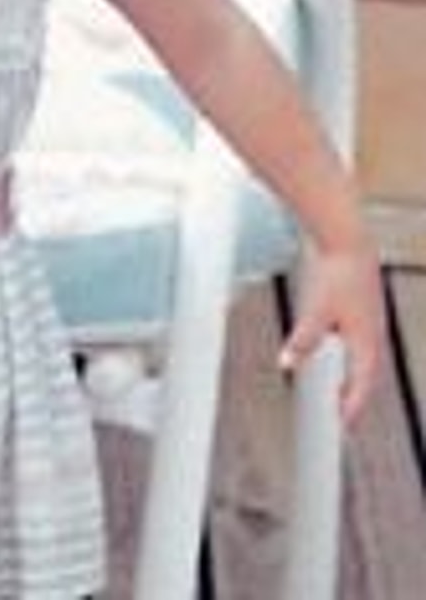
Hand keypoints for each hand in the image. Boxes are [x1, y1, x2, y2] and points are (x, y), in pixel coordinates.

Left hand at [280, 241, 385, 424]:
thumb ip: (303, 340)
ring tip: (340, 389)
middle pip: (367, 375)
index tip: (344, 427)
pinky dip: (351, 352)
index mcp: (366, 340)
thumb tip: (287, 363)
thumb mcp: (315, 310)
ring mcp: (371, 317)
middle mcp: (373, 332)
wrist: (347, 235)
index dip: (352, 408)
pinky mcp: (364, 303)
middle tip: (343, 417)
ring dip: (354, 375)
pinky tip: (337, 348)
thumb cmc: (337, 271)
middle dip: (355, 396)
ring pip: (365, 356)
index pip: (361, 385)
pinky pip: (360, 338)